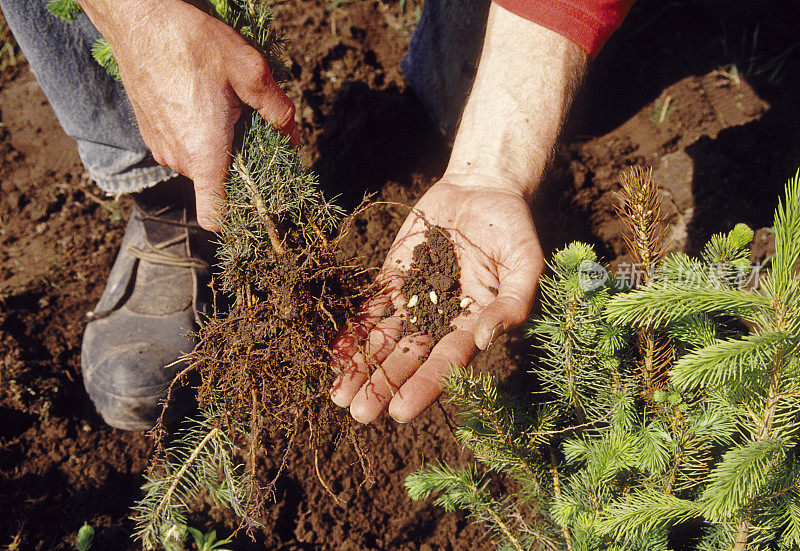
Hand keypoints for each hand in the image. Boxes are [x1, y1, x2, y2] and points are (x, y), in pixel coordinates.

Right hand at [81, 0, 298, 229]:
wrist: (137, 16)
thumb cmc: (191, 42)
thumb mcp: (250, 70)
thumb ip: (277, 110)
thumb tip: (293, 136)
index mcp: (204, 153)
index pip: (215, 216)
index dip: (239, 217)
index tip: (260, 201)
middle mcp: (179, 159)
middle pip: (218, 185)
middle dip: (242, 166)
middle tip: (255, 129)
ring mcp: (162, 147)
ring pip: (202, 165)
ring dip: (221, 148)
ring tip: (229, 108)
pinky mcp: (152, 133)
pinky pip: (184, 148)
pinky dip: (202, 137)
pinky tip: (206, 102)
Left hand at [329, 174, 544, 422]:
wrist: (481, 190)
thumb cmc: (511, 229)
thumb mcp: (524, 264)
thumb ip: (512, 303)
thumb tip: (485, 340)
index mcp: (472, 323)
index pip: (445, 362)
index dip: (423, 387)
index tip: (399, 412)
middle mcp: (439, 319)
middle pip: (408, 358)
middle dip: (383, 386)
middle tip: (358, 415)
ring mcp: (412, 299)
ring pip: (383, 339)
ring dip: (361, 367)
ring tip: (338, 396)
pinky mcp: (392, 278)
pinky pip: (369, 307)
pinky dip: (352, 329)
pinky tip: (334, 352)